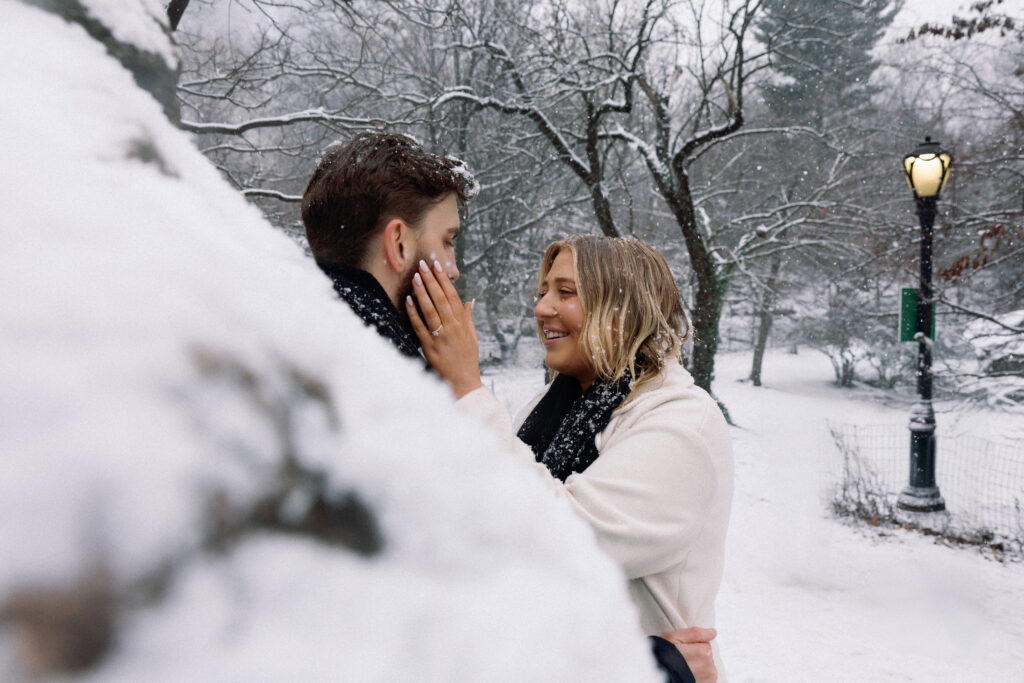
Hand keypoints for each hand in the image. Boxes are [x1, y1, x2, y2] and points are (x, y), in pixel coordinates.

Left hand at [406, 258, 481, 397]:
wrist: (463, 382)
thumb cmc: (467, 358)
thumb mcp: (472, 337)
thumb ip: (468, 318)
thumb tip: (470, 301)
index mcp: (462, 323)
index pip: (453, 297)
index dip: (444, 281)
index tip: (438, 266)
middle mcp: (452, 328)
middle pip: (441, 299)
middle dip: (432, 281)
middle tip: (423, 265)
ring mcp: (440, 337)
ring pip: (430, 310)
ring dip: (422, 292)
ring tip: (416, 277)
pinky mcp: (429, 347)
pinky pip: (420, 327)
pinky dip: (413, 313)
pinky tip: (408, 300)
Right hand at [661, 626, 716, 682]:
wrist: (655, 676)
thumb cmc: (662, 657)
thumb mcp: (674, 638)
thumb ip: (695, 633)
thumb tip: (712, 632)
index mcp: (704, 653)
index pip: (705, 643)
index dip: (692, 644)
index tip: (682, 648)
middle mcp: (709, 667)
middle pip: (706, 655)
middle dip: (696, 655)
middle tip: (681, 658)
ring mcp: (708, 679)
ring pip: (707, 667)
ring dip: (698, 666)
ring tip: (683, 668)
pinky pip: (707, 678)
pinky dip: (699, 676)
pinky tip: (688, 675)